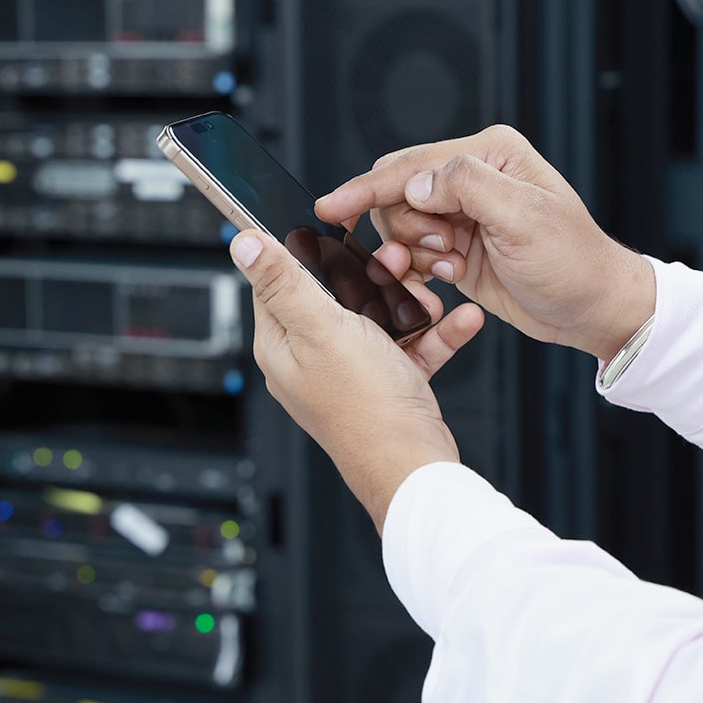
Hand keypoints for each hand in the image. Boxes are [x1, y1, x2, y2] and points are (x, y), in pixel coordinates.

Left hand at [230, 229, 484, 528]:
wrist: (414, 466)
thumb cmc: (365, 407)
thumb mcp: (322, 329)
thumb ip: (284, 283)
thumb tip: (242, 245)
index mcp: (282, 345)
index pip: (278, 283)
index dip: (306, 255)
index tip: (335, 237)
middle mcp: (310, 360)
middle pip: (333, 297)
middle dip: (369, 277)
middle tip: (396, 264)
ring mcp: (348, 374)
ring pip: (376, 320)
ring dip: (408, 304)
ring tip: (430, 296)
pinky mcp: (385, 385)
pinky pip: (409, 347)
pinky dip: (433, 334)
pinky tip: (459, 320)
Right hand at [315, 125, 654, 360]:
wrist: (592, 308)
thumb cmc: (573, 263)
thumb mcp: (525, 220)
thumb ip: (467, 188)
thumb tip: (416, 184)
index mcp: (490, 154)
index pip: (412, 165)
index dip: (367, 188)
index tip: (331, 207)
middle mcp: (473, 177)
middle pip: (397, 192)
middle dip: (404, 229)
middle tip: (440, 254)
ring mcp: (463, 213)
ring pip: (400, 225)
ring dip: (415, 255)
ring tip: (452, 271)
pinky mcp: (457, 246)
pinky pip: (412, 253)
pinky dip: (417, 271)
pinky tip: (442, 284)